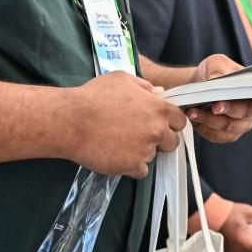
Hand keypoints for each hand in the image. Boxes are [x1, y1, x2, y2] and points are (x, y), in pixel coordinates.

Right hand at [67, 72, 186, 177]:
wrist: (71, 121)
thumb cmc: (95, 96)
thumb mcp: (122, 79)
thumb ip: (145, 86)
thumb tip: (159, 93)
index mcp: (159, 109)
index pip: (180, 121)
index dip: (170, 122)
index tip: (159, 123)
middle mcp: (157, 131)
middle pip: (172, 142)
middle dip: (161, 140)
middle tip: (141, 135)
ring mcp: (145, 150)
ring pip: (153, 156)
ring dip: (142, 152)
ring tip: (121, 142)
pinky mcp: (131, 166)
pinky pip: (140, 171)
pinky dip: (132, 166)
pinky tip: (118, 155)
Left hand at [186, 54, 251, 142]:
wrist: (196, 86)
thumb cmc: (212, 72)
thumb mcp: (215, 63)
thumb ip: (220, 70)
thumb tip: (218, 81)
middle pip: (250, 112)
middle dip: (231, 109)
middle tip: (215, 105)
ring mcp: (242, 124)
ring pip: (231, 127)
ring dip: (210, 120)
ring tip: (193, 111)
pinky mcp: (228, 134)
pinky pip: (218, 136)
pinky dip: (204, 128)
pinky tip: (193, 118)